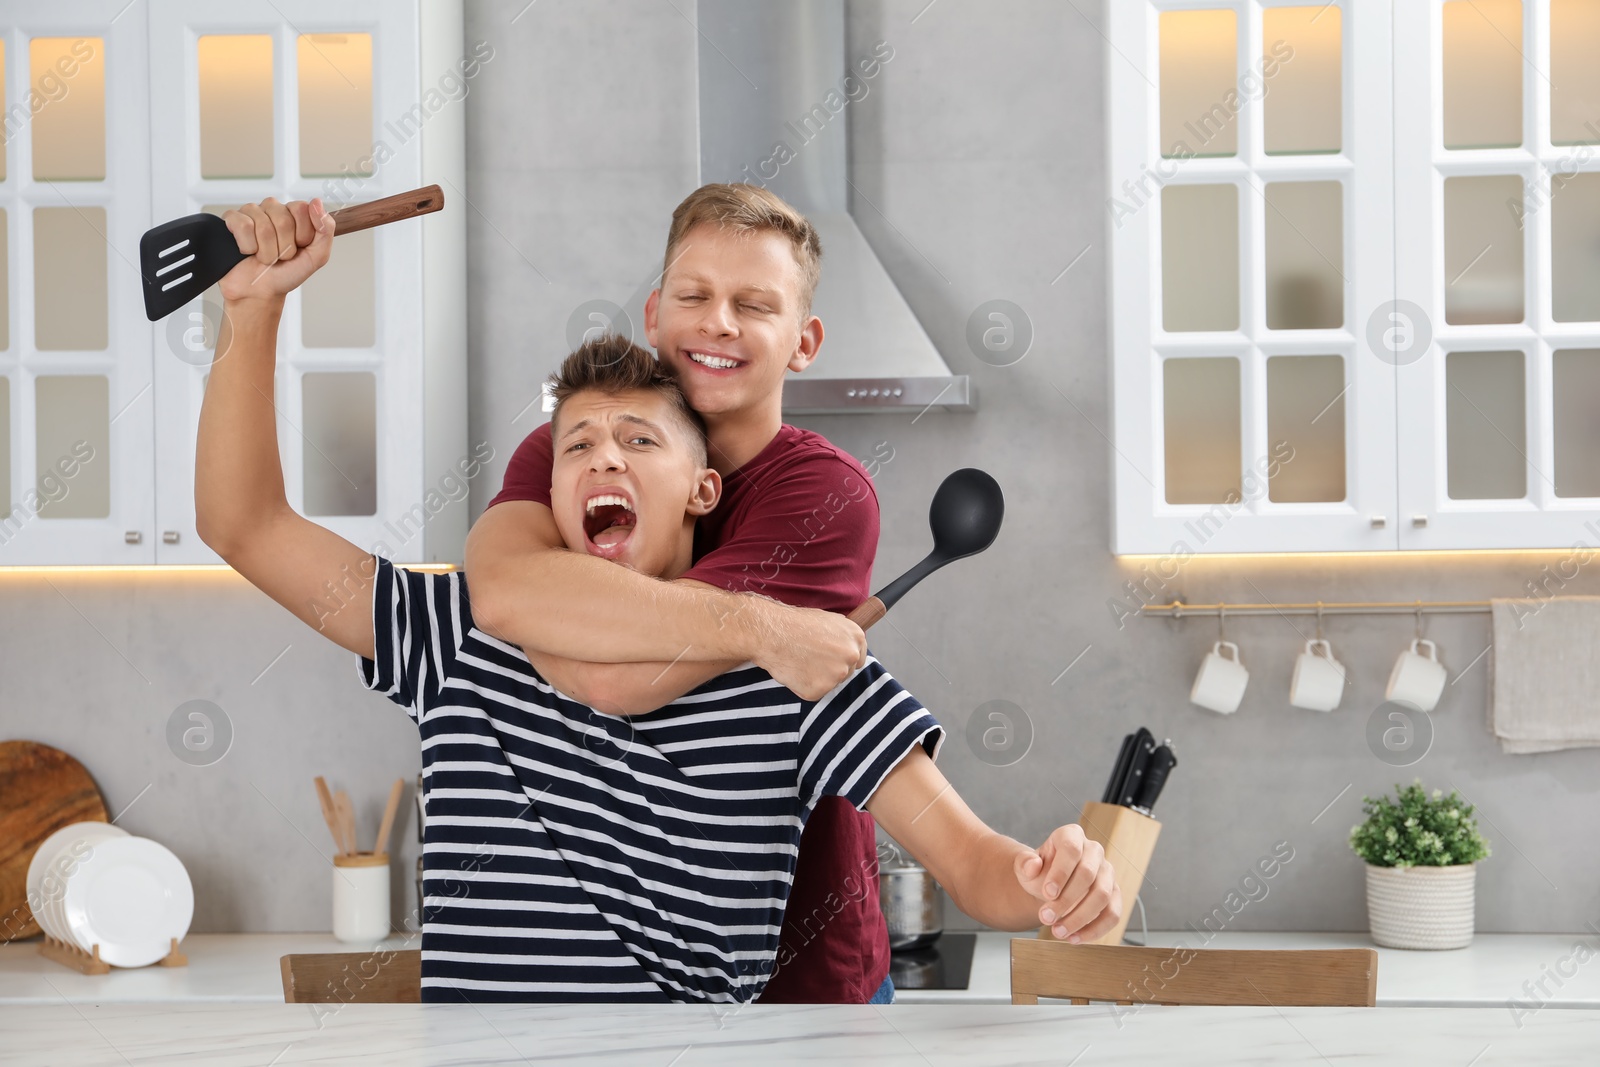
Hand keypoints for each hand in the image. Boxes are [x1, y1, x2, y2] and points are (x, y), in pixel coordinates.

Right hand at [218, 197, 334, 304]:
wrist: (261, 292)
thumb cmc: (287, 273)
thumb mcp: (316, 256)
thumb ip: (325, 230)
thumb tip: (317, 202)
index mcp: (293, 213)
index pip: (301, 208)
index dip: (302, 234)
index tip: (299, 247)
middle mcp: (273, 209)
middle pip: (283, 220)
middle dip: (285, 247)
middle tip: (281, 256)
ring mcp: (252, 212)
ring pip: (263, 226)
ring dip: (267, 252)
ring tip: (265, 257)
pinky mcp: (232, 220)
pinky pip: (243, 226)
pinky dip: (248, 247)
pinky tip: (248, 251)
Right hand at [752, 600, 867, 700]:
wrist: (773, 632)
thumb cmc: (795, 623)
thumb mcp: (828, 620)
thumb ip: (842, 636)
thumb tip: (846, 645)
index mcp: (856, 637)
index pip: (858, 659)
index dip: (842, 660)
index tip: (830, 659)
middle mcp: (851, 656)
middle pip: (846, 673)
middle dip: (831, 670)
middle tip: (810, 659)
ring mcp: (837, 675)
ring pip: (830, 684)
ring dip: (817, 678)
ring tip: (800, 662)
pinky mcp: (820, 690)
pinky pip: (814, 692)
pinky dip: (804, 686)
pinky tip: (795, 671)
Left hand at [1013, 824, 1120, 942]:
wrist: (1051, 887)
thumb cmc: (1040, 873)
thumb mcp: (1025, 867)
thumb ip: (1025, 864)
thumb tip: (1032, 865)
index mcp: (1071, 835)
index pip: (1071, 850)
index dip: (1060, 872)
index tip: (1047, 894)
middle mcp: (1094, 851)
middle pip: (1087, 874)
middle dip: (1066, 900)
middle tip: (1045, 918)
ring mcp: (1107, 872)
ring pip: (1102, 896)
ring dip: (1079, 917)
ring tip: (1057, 931)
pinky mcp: (1115, 894)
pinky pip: (1112, 913)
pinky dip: (1095, 930)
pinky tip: (1075, 938)